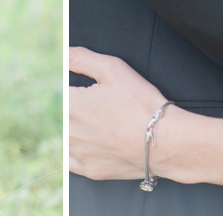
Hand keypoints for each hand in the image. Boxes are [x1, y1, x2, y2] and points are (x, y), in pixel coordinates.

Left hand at [68, 47, 168, 181]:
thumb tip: (63, 52)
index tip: (79, 85)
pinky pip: (70, 159)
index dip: (67, 82)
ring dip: (71, 126)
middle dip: (70, 104)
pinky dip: (75, 149)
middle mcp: (69, 131)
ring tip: (95, 120)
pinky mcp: (89, 170)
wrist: (167, 141)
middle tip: (94, 102)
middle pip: (58, 113)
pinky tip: (89, 140)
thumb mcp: (113, 68)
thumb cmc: (142, 104)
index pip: (56, 88)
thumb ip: (80, 57)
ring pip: (63, 136)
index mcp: (71, 105)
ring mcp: (78, 153)